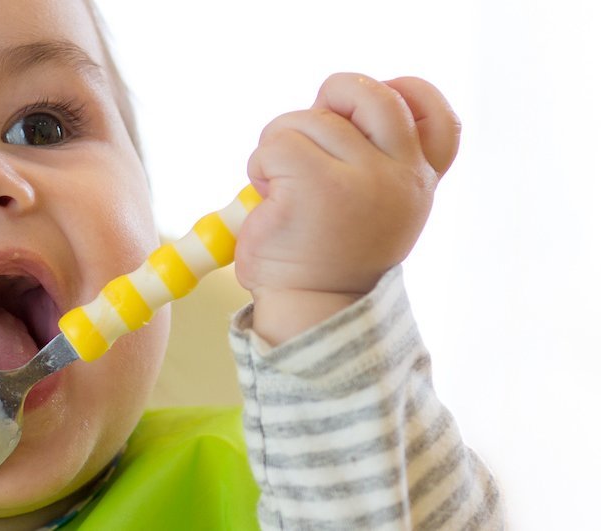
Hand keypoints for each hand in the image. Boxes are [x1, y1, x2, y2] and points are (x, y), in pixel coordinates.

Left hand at [236, 73, 460, 344]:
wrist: (312, 307)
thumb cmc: (328, 251)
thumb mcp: (370, 201)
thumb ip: (371, 155)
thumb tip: (330, 108)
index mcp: (418, 178)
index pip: (436, 114)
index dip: (403, 93)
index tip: (363, 115)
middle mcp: (400, 175)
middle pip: (369, 93)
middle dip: (330, 96)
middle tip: (307, 135)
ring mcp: (363, 179)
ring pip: (307, 119)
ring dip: (279, 145)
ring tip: (282, 188)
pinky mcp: (317, 186)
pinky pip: (276, 144)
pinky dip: (260, 165)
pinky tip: (269, 198)